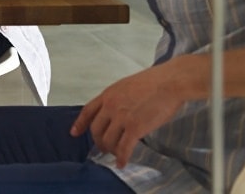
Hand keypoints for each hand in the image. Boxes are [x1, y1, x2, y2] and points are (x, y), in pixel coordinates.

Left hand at [70, 60, 188, 167]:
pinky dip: (122, 158)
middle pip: (96, 129)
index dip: (80, 124)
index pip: (87, 111)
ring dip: (110, 150)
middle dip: (98, 141)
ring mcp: (122, 117)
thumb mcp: (126, 85)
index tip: (74, 132)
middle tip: (103, 147)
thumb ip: (118, 98)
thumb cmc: (154, 82)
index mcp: (108, 94)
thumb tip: (116, 112)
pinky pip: (124, 148)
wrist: (169, 82)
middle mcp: (111, 106)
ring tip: (115, 154)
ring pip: (108, 140)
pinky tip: (122, 163)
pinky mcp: (135, 128)